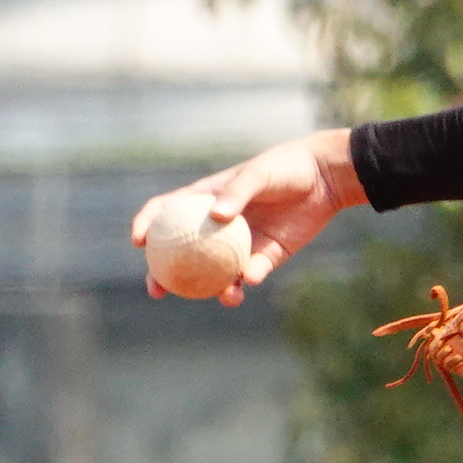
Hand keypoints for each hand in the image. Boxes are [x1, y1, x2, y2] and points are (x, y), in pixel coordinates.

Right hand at [128, 129, 362, 300]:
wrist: (325, 179)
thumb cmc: (286, 167)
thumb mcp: (259, 173)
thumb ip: (238, 192)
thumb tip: (217, 217)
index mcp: (206, 199)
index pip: (166, 212)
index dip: (146, 225)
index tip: (138, 241)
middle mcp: (218, 225)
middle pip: (181, 253)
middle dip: (163, 274)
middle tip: (156, 290)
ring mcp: (240, 243)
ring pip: (215, 273)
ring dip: (210, 289)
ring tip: (218, 295)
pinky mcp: (266, 257)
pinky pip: (250, 274)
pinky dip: (248, 280)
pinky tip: (249, 282)